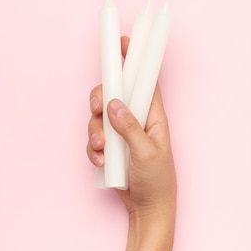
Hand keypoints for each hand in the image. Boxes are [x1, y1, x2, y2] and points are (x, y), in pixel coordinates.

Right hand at [87, 36, 176, 221]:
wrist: (147, 208)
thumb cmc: (157, 180)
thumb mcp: (146, 152)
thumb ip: (129, 127)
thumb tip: (113, 104)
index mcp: (152, 115)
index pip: (143, 80)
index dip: (134, 60)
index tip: (123, 42)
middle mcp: (135, 120)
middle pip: (113, 95)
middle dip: (100, 100)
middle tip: (97, 110)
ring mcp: (120, 133)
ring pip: (98, 117)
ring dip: (95, 132)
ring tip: (103, 150)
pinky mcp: (110, 148)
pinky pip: (93, 139)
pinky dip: (94, 149)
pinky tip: (102, 162)